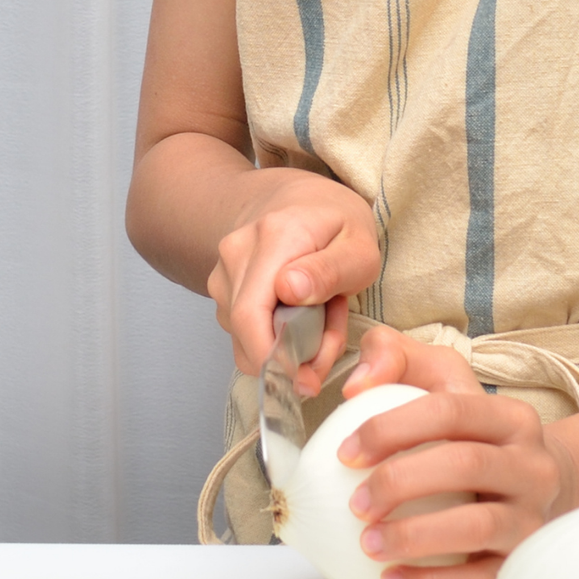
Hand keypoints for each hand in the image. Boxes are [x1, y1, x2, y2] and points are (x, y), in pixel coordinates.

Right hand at [210, 173, 377, 387]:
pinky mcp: (220, 288)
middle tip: (330, 345)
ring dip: (284, 347)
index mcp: (274, 238)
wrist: (299, 198)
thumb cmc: (336, 222)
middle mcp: (236, 253)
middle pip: (247, 334)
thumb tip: (289, 291)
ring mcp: (222, 271)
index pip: (252, 315)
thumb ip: (331, 270)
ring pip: (244, 338)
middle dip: (289, 359)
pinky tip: (298, 315)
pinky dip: (272, 337)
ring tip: (321, 317)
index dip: (275, 359)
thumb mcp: (358, 244)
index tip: (308, 380)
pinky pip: (242, 331)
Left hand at [332, 326, 578, 578]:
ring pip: (477, 526)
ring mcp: (532, 518)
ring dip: (414, 536)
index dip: (391, 428)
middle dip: (400, 482)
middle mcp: (532, 465)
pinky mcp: (522, 565)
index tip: (345, 452)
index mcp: (511, 418)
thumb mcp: (445, 382)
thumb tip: (357, 384)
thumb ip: (395, 357)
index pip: (450, 410)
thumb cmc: (475, 437)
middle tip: (354, 503)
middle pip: (465, 464)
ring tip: (368, 543)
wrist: (546, 492)